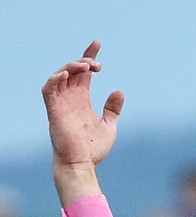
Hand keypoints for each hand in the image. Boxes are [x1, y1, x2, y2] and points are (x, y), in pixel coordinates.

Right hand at [43, 41, 122, 202]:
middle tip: (97, 65)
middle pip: (73, 69)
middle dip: (84, 61)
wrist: (82, 164)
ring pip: (61, 74)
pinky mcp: (53, 109)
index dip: (89, 56)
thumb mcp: (109, 126)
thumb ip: (112, 109)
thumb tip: (119, 91)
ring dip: (72, 66)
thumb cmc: (93, 148)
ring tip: (85, 67)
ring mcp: (61, 102)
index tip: (97, 44)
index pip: (84, 72)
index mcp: (82, 99)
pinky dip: (56, 78)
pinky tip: (68, 73)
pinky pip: (48, 88)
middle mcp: (70, 97)